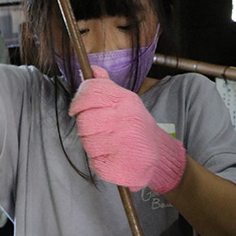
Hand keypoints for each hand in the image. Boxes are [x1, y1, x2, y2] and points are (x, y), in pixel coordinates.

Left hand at [69, 67, 186, 193]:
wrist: (158, 156)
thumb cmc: (137, 128)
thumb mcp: (126, 102)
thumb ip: (106, 88)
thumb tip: (93, 71)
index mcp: (125, 101)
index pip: (91, 92)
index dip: (78, 100)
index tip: (77, 108)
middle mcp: (124, 120)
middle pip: (84, 119)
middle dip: (86, 125)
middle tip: (98, 129)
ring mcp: (121, 144)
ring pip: (86, 141)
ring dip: (92, 144)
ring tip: (107, 143)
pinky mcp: (116, 165)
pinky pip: (93, 161)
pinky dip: (98, 161)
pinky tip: (111, 156)